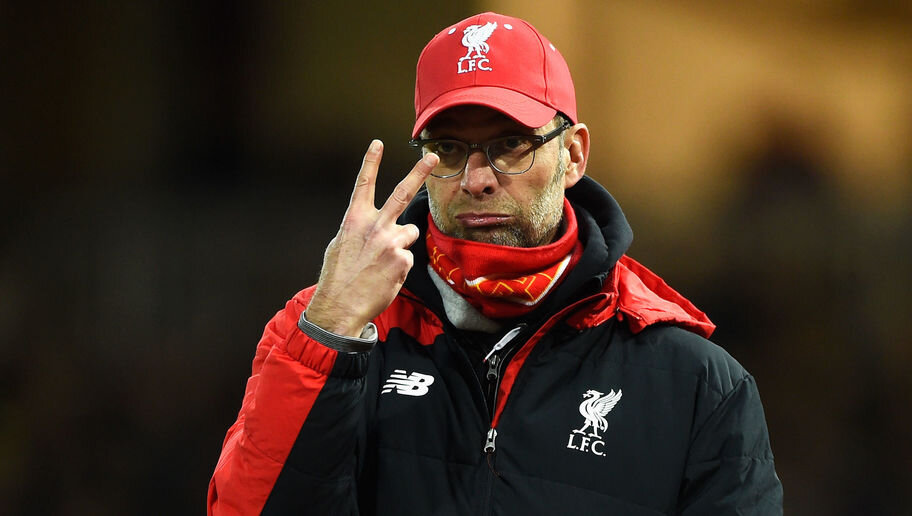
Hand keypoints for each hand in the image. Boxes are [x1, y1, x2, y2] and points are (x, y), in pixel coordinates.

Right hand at [305, 140, 438, 336]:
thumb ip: (360, 230)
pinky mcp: (403, 260)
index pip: (364, 184)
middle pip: (402, 193)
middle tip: (434, 157)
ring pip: (410, 233)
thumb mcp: (341, 245)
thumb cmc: (338, 276)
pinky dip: (400, 267)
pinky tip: (385, 276)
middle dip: (419, 172)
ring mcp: (391, 242)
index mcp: (355, 219)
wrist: (340, 305)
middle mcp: (375, 226)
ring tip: (383, 262)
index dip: (371, 162)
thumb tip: (372, 227)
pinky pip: (408, 258)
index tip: (377, 143)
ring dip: (402, 244)